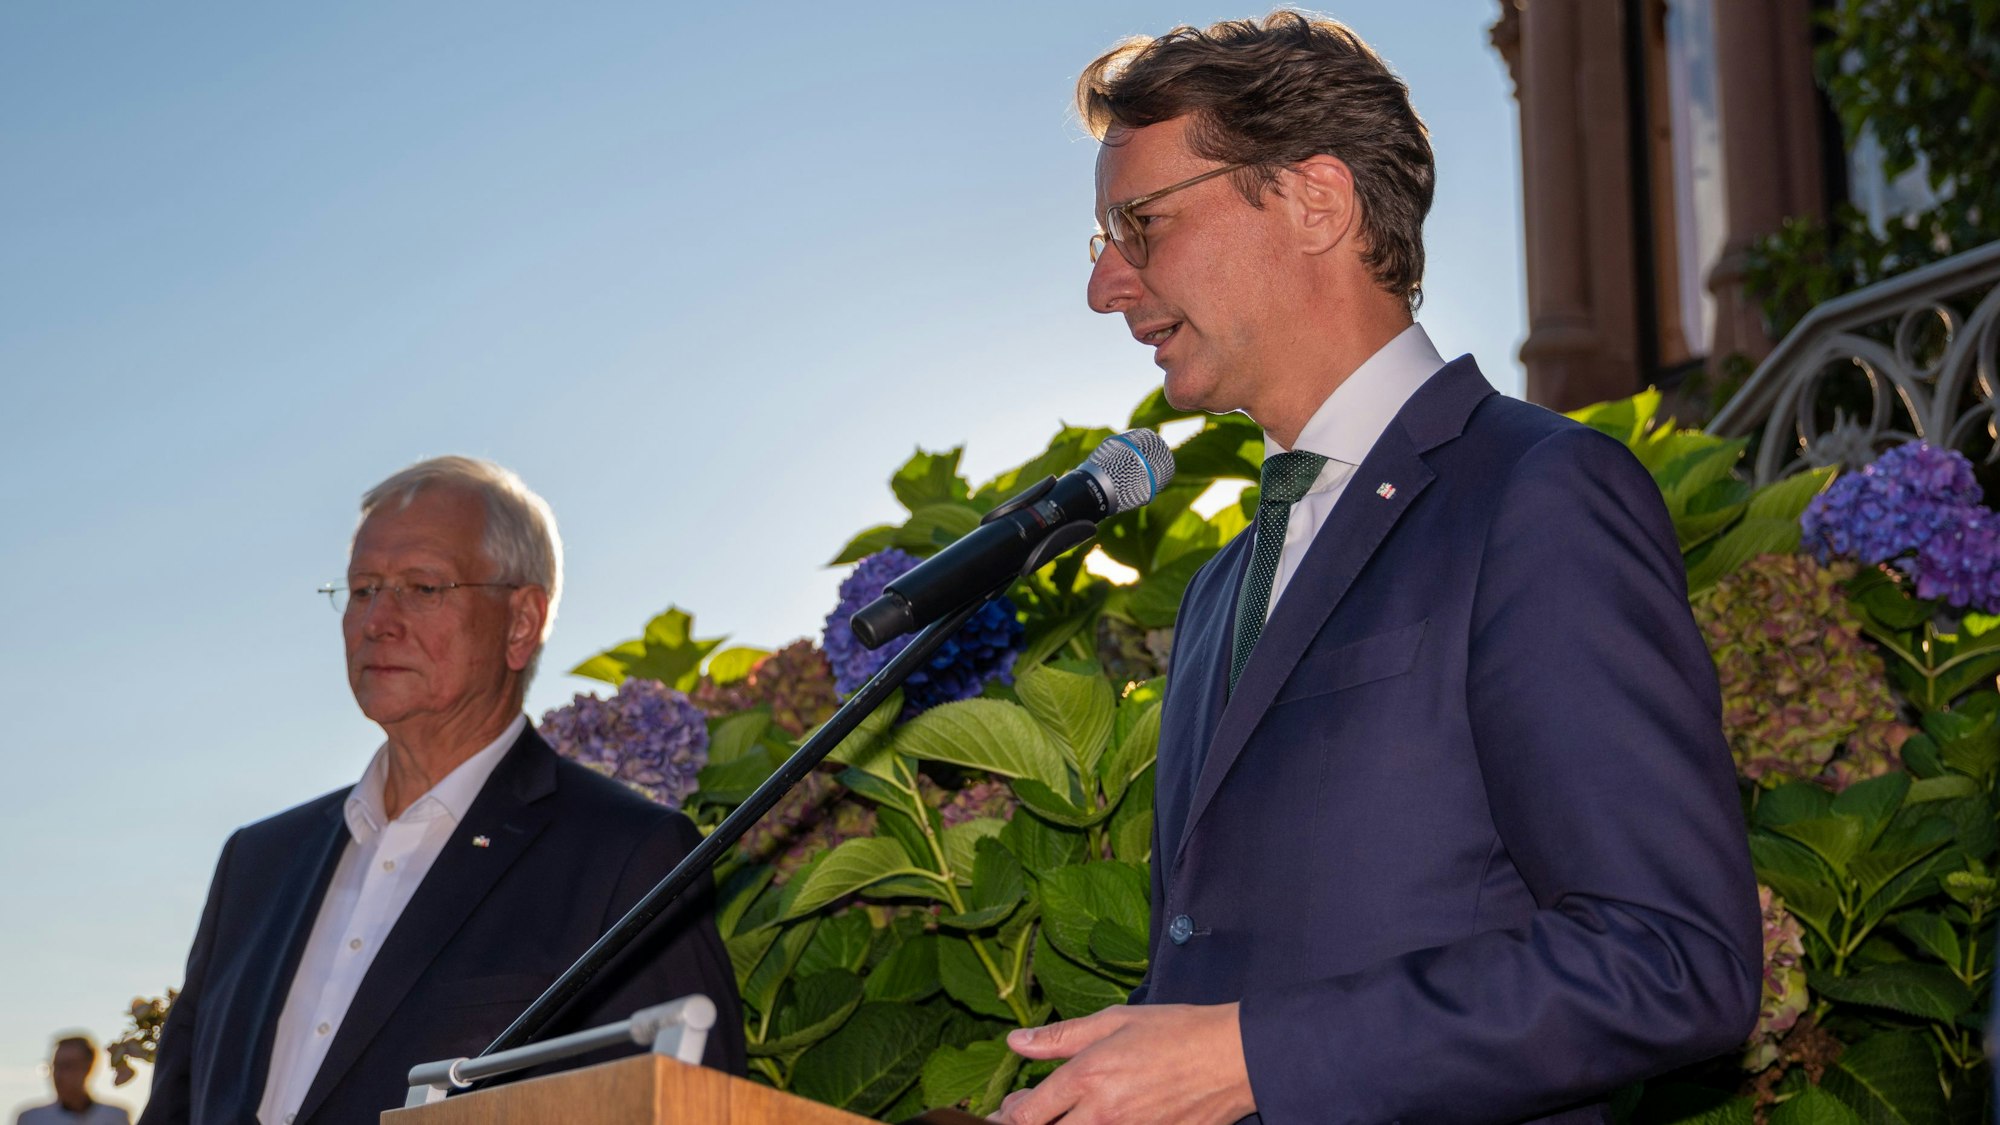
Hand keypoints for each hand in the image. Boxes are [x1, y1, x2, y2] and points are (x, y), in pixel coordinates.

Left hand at [990, 1003, 1253, 1124]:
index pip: (1028, 1113)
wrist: (1234, 1058)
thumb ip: (1061, 1036)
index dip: (1008, 1116)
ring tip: (1062, 1115)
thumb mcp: (1114, 1020)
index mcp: (1088, 1076)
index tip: (1005, 1111)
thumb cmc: (1176, 1032)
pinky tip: (1099, 1121)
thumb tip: (1015, 1042)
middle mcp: (1103, 1113)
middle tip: (1025, 1116)